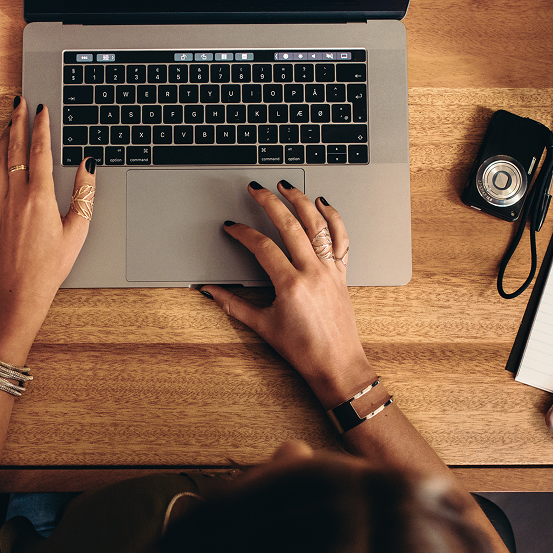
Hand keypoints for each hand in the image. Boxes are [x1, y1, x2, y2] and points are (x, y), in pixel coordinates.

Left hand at [0, 98, 95, 363]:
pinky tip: (2, 154)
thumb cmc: (50, 266)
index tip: (42, 109)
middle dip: (17, 121)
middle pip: (14, 148)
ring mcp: (4, 202)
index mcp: (40, 197)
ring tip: (9, 120)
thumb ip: (84, 193)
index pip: (39, 152)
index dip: (40, 127)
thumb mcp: (78, 229)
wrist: (19, 290)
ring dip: (5, 135)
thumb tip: (88, 165)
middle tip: (19, 101)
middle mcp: (18, 195)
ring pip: (0, 159)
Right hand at [202, 182, 375, 407]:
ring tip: (287, 187)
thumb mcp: (262, 326)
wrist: (337, 364)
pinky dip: (333, 218)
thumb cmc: (303, 350)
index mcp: (291, 285)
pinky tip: (323, 204)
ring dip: (302, 202)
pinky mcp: (342, 273)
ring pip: (318, 225)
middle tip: (256, 189)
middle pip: (291, 226)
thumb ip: (233, 305)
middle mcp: (313, 272)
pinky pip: (341, 239)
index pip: (263, 247)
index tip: (231, 226)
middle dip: (270, 203)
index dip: (243, 233)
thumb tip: (210, 291)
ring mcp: (330, 270)